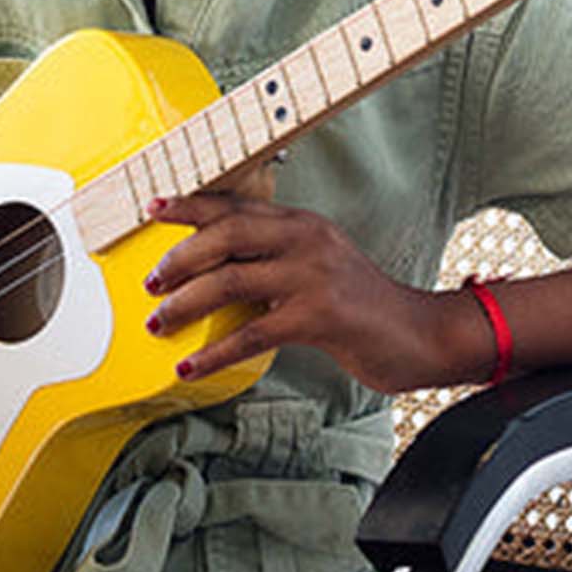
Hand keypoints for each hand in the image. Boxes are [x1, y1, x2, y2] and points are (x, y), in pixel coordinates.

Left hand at [141, 191, 478, 393]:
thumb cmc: (364, 307)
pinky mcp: (319, 317)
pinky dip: (214, 352)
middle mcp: (306, 240)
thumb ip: (276, 260)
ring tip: (158, 322)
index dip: (189, 206)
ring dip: (185, 304)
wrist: (422, 334)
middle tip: (149, 283)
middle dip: (178, 259)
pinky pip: (251, 333)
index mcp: (303, 224)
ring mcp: (313, 277)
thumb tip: (215, 274)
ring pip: (230, 281)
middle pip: (224, 235)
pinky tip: (191, 366)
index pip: (235, 206)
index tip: (152, 209)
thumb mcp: (320, 267)